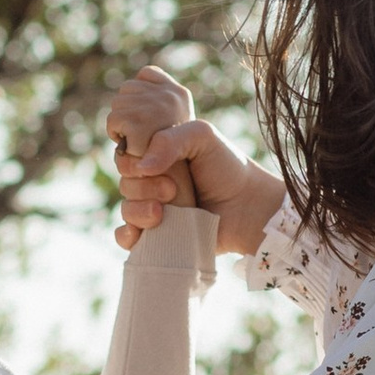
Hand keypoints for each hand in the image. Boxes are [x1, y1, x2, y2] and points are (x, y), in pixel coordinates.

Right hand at [110, 95, 284, 260]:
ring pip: (126, 210)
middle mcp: (153, 183)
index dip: (133, 163)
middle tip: (172, 190)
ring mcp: (154, 210)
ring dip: (138, 211)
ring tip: (163, 212)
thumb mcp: (201, 136)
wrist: (248, 207)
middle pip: (125, 185)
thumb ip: (168, 139)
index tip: (157, 167)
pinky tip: (139, 234)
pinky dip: (127, 236)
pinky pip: (127, 238)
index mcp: (157, 157)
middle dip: (143, 188)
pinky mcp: (158, 236)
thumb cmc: (228, 167)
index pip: (126, 158)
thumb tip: (140, 167)